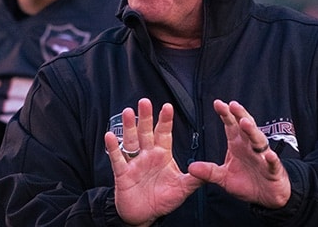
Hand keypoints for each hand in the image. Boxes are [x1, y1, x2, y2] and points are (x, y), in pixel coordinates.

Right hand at [104, 98, 202, 225]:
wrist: (144, 215)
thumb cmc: (163, 199)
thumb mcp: (182, 189)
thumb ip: (194, 180)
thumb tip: (208, 172)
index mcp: (162, 154)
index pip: (164, 134)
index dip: (165, 121)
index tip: (168, 107)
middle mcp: (147, 154)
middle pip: (146, 132)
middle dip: (145, 117)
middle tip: (145, 101)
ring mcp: (134, 162)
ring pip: (131, 141)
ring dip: (129, 127)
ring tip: (127, 112)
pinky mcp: (123, 173)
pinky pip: (117, 159)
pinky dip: (113, 148)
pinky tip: (110, 136)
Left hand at [187, 99, 290, 207]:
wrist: (266, 197)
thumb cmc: (246, 182)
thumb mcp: (224, 178)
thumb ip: (209, 171)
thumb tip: (190, 167)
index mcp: (238, 145)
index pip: (231, 126)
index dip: (225, 114)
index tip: (217, 103)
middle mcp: (250, 147)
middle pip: (246, 127)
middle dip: (240, 115)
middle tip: (233, 105)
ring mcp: (262, 157)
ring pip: (258, 140)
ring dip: (252, 131)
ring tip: (245, 123)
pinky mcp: (273, 170)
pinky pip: (273, 163)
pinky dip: (271, 159)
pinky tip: (269, 155)